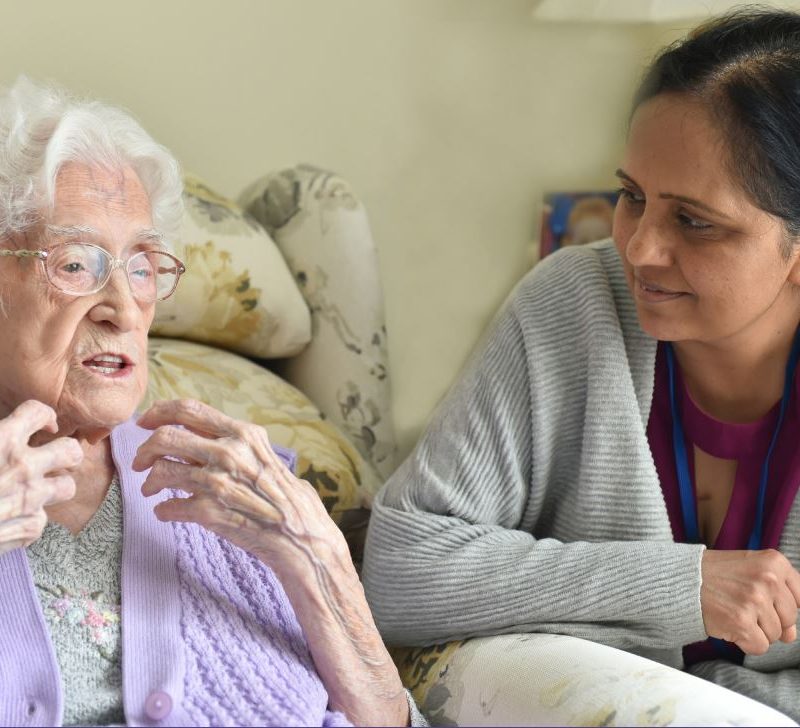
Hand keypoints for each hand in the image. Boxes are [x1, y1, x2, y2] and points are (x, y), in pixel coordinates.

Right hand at [0, 400, 82, 554]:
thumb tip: (1, 436)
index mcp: (2, 440)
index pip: (38, 413)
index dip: (43, 416)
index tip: (41, 425)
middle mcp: (24, 467)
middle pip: (71, 451)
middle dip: (65, 453)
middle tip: (53, 458)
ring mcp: (31, 498)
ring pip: (67, 486)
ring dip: (54, 487)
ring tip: (37, 489)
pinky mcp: (30, 527)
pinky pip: (41, 519)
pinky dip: (27, 520)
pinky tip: (10, 521)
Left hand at [132, 398, 348, 578]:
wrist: (300, 535)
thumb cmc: (287, 498)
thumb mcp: (266, 456)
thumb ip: (238, 445)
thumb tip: (205, 438)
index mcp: (243, 434)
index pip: (188, 409)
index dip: (159, 411)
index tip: (145, 421)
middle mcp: (228, 452)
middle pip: (165, 436)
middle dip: (144, 449)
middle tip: (140, 461)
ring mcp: (217, 482)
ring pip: (161, 470)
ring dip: (149, 481)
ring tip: (152, 489)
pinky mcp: (209, 512)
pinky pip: (168, 506)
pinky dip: (163, 509)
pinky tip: (167, 512)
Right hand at [701, 548, 799, 654]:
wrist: (679, 578)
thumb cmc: (714, 574)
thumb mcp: (750, 572)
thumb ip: (777, 599)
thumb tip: (791, 635)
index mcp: (774, 561)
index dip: (781, 605)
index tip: (762, 598)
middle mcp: (768, 579)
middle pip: (789, 620)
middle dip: (768, 619)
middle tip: (741, 603)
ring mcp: (755, 600)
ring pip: (775, 636)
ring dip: (755, 630)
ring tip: (732, 610)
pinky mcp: (741, 621)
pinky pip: (759, 647)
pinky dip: (744, 642)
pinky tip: (729, 624)